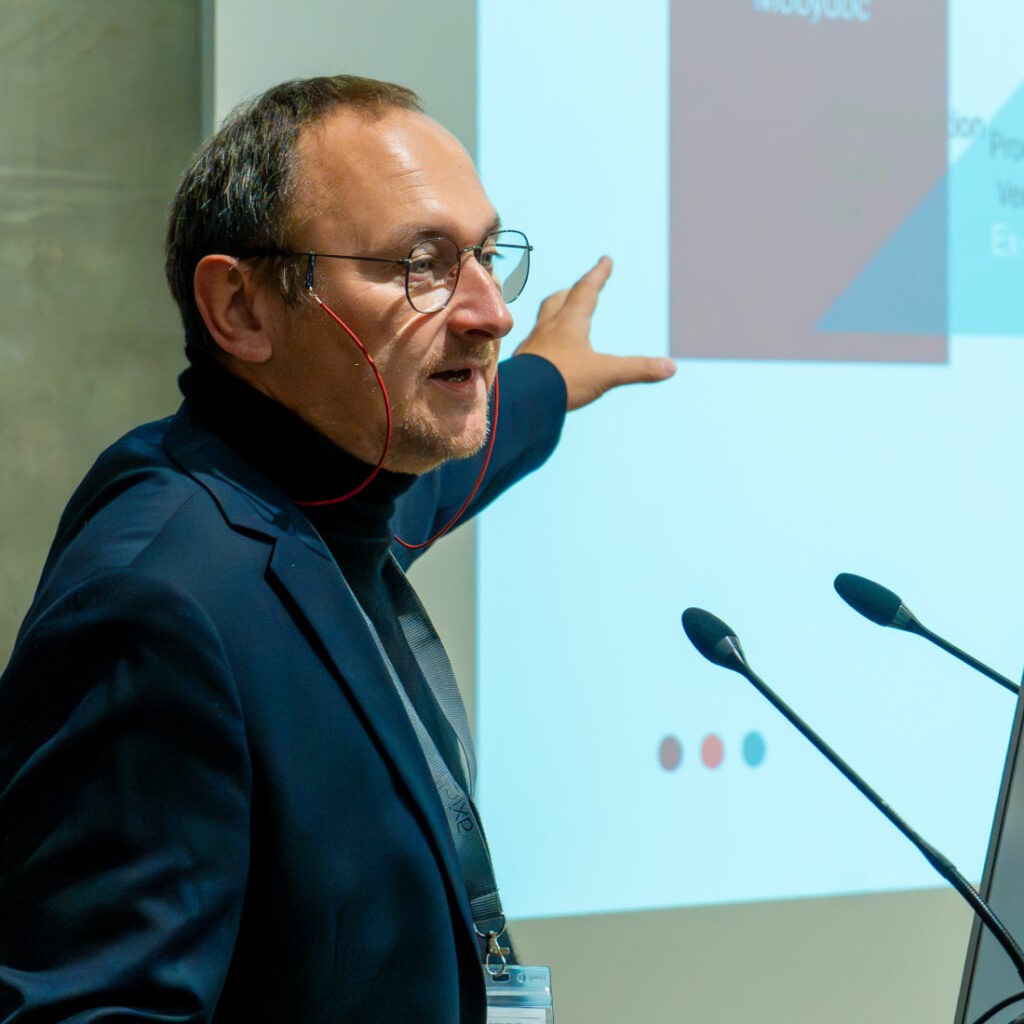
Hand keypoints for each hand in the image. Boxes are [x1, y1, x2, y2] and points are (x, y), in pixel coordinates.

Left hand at [513, 256, 675, 410]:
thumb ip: (638, 369)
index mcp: (570, 323)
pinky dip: (542, 342)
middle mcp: (548, 329)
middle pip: (558, 301)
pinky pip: (533, 346)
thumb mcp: (606, 374)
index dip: (598, 274)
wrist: (521, 400)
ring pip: (542, 322)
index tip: (605, 260)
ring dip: (553, 315)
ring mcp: (531, 346)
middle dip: (571, 291)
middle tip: (578, 287)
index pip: (586, 291)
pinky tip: (545, 353)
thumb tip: (671, 367)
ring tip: (560, 318)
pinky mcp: (521, 364)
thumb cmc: (562, 380)